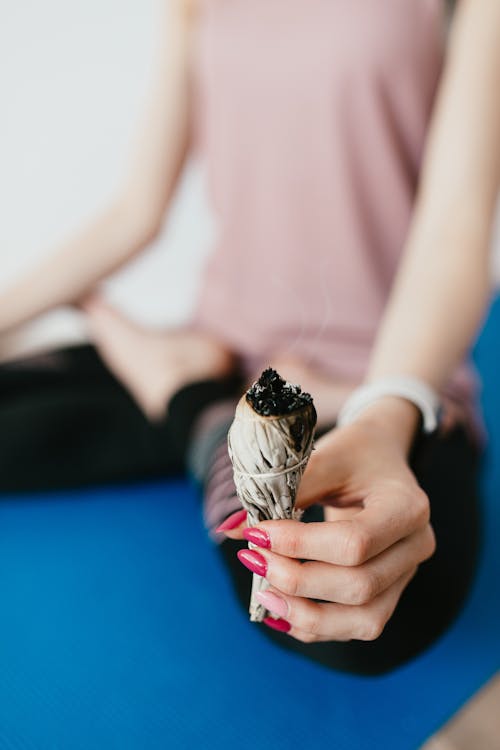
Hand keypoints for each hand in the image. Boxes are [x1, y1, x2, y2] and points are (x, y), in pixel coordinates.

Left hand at [220, 398, 435, 642]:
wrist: (381, 456)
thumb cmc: (352, 453)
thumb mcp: (324, 458)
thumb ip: (282, 492)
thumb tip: (229, 529)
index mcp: (407, 506)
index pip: (354, 542)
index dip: (299, 545)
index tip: (256, 535)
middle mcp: (416, 545)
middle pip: (359, 585)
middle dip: (297, 581)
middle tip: (252, 558)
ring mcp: (407, 573)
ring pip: (364, 619)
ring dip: (306, 615)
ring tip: (263, 596)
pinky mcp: (391, 591)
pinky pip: (358, 625)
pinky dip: (316, 626)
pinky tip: (280, 612)